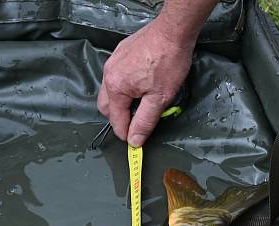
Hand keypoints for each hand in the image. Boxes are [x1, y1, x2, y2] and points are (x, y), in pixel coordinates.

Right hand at [97, 21, 193, 145]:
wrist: (172, 32)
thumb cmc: (168, 61)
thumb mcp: (159, 98)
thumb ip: (145, 121)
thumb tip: (134, 140)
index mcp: (116, 87)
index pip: (116, 120)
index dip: (126, 133)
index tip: (135, 142)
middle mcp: (109, 74)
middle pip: (106, 106)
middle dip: (118, 118)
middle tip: (135, 124)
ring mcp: (113, 61)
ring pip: (109, 91)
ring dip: (120, 102)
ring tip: (139, 105)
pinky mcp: (120, 53)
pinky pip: (115, 76)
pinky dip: (123, 87)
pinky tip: (139, 86)